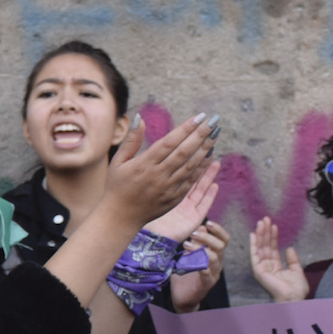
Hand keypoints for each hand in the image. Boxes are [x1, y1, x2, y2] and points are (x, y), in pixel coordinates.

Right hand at [96, 113, 217, 229]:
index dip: (185, 129)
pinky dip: (202, 167)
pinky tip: (210, 155)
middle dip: (201, 135)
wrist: (121, 216)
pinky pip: (191, 180)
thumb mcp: (118, 161)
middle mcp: (158, 175)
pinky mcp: (174, 198)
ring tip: (215, 134)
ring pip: (191, 166)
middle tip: (213, 122)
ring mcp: (168, 188)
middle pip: (184, 152)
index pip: (169, 142)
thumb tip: (139, 117)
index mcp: (144, 164)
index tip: (199, 117)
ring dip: (205, 149)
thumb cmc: (117, 186)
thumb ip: (132, 140)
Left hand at [172, 220, 229, 313]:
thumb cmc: (186, 271)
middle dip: (207, 237)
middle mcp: (218, 262)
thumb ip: (196, 242)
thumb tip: (201, 226)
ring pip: (214, 258)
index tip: (208, 222)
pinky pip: (207, 273)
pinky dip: (200, 265)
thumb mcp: (190, 253)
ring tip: (186, 245)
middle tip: (193, 233)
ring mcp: (213, 273)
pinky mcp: (206, 283)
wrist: (181, 295)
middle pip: (221, 246)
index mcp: (215, 253)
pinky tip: (190, 261)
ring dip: (200, 249)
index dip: (218, 230)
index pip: (224, 239)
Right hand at [250, 217, 308, 302]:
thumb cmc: (296, 289)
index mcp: (275, 266)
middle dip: (265, 232)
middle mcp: (267, 265)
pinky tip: (254, 234)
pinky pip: (254, 255)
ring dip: (260, 234)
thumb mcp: (297, 270)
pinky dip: (254, 244)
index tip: (274, 225)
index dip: (273, 236)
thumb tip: (289, 248)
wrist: (294, 298)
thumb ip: (292, 259)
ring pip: (260, 247)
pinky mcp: (258, 270)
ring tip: (262, 222)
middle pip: (265, 245)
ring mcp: (262, 267)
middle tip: (265, 219)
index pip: (272, 248)